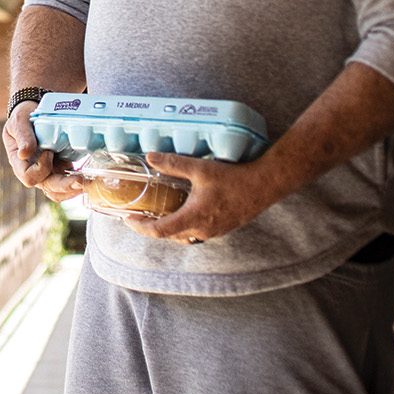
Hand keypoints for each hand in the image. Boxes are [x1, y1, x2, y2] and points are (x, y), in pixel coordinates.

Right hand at [1, 104, 86, 197]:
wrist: (35, 113)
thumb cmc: (24, 117)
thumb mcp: (19, 120)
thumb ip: (22, 135)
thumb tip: (24, 153)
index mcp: (20, 162)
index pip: (29, 177)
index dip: (40, 168)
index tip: (48, 151)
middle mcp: (34, 171)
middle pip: (47, 187)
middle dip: (64, 185)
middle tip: (80, 180)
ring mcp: (48, 172)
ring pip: (58, 191)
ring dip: (72, 190)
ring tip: (87, 183)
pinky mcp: (60, 169)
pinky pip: (67, 185)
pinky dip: (77, 184)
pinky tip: (89, 178)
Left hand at [123, 152, 274, 243]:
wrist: (265, 185)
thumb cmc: (234, 178)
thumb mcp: (200, 168)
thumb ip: (173, 163)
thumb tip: (150, 156)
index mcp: (193, 218)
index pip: (159, 231)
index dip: (140, 227)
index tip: (128, 219)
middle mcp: (202, 230)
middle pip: (169, 236)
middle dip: (152, 227)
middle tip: (140, 214)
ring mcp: (214, 232)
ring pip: (184, 236)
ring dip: (170, 228)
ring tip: (159, 213)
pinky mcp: (223, 229)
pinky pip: (197, 233)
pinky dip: (185, 226)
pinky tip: (185, 211)